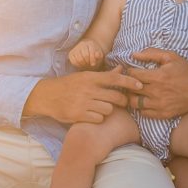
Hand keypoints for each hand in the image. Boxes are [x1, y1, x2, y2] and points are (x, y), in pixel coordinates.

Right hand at [23, 65, 140, 123]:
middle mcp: (88, 89)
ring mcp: (83, 103)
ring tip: (102, 107)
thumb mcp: (85, 77)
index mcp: (90, 77)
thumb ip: (104, 75)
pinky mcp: (79, 115)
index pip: (115, 79)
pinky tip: (93, 114)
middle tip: (123, 101)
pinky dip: (98, 117)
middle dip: (122, 100)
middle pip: (116, 96)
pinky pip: (99, 118)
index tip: (140, 85)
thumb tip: (121, 69)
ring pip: (109, 109)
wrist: (48, 96)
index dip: (130, 82)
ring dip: (108, 109)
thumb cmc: (70, 85)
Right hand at [68, 40, 104, 69]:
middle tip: (89, 64)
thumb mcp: (99, 54)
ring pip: (79, 59)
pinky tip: (81, 64)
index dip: (93, 60)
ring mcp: (75, 48)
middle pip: (85, 56)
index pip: (91, 53)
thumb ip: (99, 55)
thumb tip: (97, 55)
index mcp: (90, 43)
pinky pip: (73, 61)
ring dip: (83, 64)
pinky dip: (77, 65)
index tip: (93, 64)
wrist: (88, 51)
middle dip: (88, 62)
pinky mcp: (71, 53)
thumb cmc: (94, 54)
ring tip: (86, 64)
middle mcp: (82, 44)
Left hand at [126, 48, 187, 118]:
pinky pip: (143, 113)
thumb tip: (133, 54)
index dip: (129, 71)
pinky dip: (140, 107)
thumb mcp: (171, 57)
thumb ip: (151, 53)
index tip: (131, 70)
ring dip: (132, 96)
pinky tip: (144, 100)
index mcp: (158, 76)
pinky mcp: (163, 114)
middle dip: (128, 84)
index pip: (133, 75)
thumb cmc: (186, 71)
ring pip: (134, 103)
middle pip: (131, 89)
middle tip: (130, 81)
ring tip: (135, 91)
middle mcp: (157, 92)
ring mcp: (159, 105)